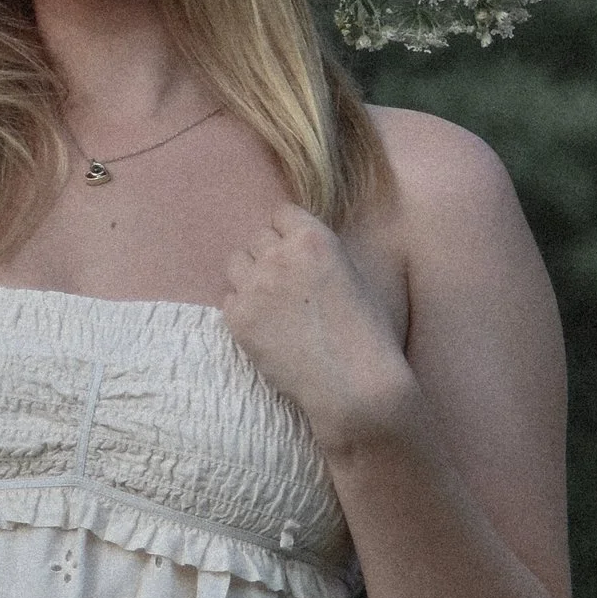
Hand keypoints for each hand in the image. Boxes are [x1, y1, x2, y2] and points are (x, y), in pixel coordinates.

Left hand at [220, 207, 413, 457]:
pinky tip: (264, 327)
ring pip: (236, 263)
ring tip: (270, 302)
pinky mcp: (238, 319)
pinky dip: (242, 309)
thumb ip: (321, 255)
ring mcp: (254, 287)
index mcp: (313, 239)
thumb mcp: (354, 275)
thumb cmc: (368, 332)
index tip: (295, 253)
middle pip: (258, 238)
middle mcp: (278, 256)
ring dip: (250, 276)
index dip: (288, 233)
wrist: (354, 382)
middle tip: (286, 284)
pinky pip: (228, 299)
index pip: (281, 214)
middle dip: (270, 255)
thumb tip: (299, 251)